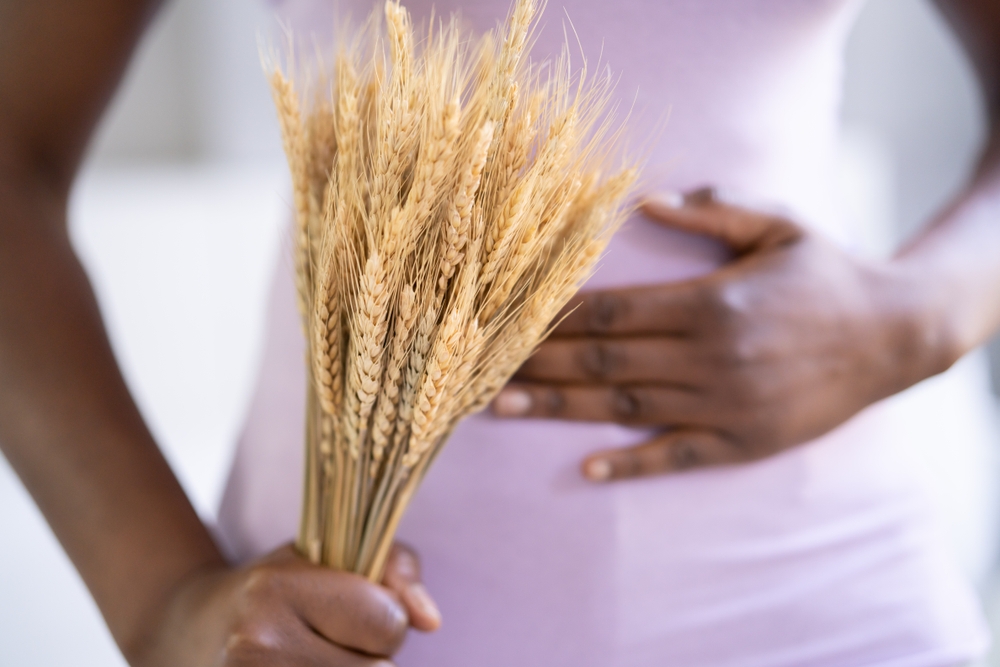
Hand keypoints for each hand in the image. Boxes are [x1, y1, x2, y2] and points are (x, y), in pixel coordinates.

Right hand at [126, 543, 439, 666]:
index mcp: (278, 589)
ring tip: (318, 657)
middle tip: (330, 639)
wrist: (190, 633)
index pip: (386, 622)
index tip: (350, 610)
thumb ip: (395, 570)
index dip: (382, 618)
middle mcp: (257, 643)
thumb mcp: (331, 554)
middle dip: (369, 656)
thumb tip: (430, 621)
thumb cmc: (278, 586)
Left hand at [492, 188, 944, 479]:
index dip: (551, 314)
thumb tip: (647, 199)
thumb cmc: (828, 273)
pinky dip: (630, 462)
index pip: (610, 310)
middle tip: (474, 365)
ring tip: (499, 406)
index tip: (502, 315)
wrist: (895, 336)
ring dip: (557, 407)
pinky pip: (675, 455)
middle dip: (534, 360)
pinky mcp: (741, 442)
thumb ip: (715, 212)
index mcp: (710, 302)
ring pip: (623, 407)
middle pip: (601, 358)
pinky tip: (587, 467)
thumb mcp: (781, 224)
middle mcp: (709, 356)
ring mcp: (723, 404)